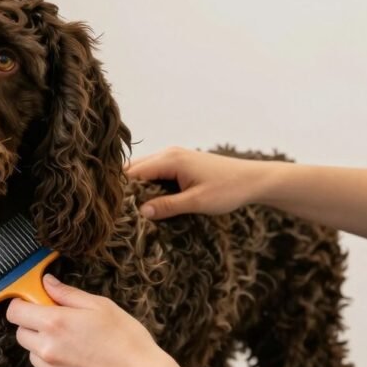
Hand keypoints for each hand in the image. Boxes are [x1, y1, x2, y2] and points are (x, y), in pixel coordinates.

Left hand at [6, 275, 171, 366]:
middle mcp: (46, 349)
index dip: (23, 304)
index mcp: (54, 323)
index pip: (15, 312)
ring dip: (43, 345)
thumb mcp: (100, 305)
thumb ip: (67, 294)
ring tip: (74, 343)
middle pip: (20, 333)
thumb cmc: (126, 339)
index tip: (36, 302)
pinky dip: (56, 363)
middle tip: (60, 321)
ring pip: (32, 353)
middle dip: (33, 324)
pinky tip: (81, 360)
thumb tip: (47, 283)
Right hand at [126, 147, 275, 219]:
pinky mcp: (181, 164)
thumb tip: (141, 211)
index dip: (122, 190)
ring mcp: (174, 156)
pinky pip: (156, 173)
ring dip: (138, 188)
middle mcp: (169, 153)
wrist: (253, 180)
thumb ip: (168, 206)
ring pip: (145, 171)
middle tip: (118, 212)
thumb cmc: (228, 189)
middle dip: (126, 189)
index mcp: (170, 159)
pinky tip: (149, 202)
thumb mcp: (197, 202)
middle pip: (135, 170)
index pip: (133, 173)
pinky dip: (149, 185)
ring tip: (130, 210)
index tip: (113, 210)